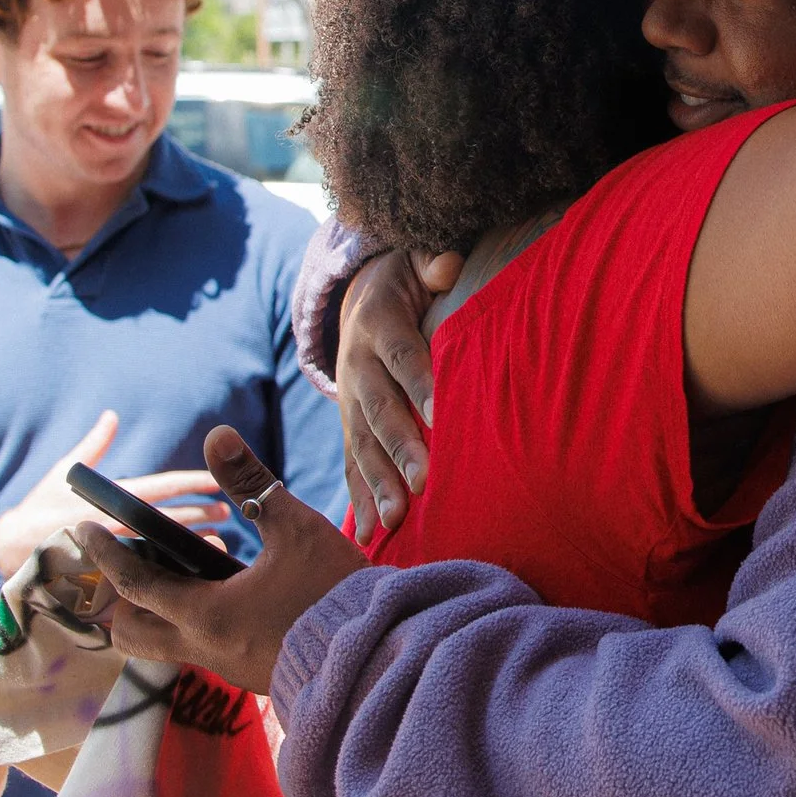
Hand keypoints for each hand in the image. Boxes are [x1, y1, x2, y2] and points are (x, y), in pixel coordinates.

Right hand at [0, 411, 225, 578]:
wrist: (2, 552)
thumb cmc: (37, 508)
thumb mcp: (61, 473)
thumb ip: (93, 445)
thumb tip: (111, 415)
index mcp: (107, 499)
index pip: (159, 487)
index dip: (192, 483)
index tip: (219, 480)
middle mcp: (112, 526)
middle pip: (166, 522)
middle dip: (199, 517)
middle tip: (229, 515)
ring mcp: (108, 556)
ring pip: (160, 552)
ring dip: (189, 550)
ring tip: (219, 547)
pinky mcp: (100, 580)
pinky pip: (140, 581)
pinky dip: (165, 579)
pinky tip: (189, 581)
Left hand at [80, 427, 367, 693]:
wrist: (377, 656)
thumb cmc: (334, 591)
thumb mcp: (295, 528)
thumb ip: (251, 481)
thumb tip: (218, 434)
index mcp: (205, 613)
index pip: (134, 583)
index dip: (106, 553)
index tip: (84, 529)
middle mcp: (204, 648)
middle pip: (131, 633)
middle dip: (118, 599)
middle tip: (125, 562)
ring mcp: (226, 669)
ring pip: (165, 646)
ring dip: (156, 614)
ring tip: (172, 577)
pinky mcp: (249, 675)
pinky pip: (201, 650)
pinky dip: (192, 623)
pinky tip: (223, 596)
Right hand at [336, 248, 463, 535]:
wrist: (358, 297)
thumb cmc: (406, 281)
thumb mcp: (413, 260)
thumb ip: (431, 263)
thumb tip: (447, 264)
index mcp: (377, 323)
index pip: (401, 355)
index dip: (420, 383)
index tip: (442, 416)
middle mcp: (356, 365)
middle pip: (379, 409)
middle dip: (400, 448)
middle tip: (424, 483)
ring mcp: (348, 399)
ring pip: (361, 444)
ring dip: (377, 484)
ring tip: (395, 521)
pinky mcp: (347, 424)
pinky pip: (350, 463)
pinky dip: (359, 499)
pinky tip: (368, 536)